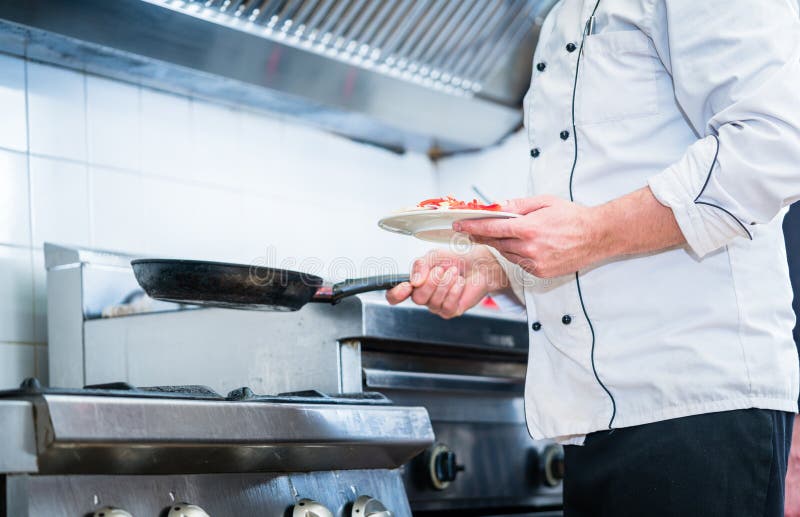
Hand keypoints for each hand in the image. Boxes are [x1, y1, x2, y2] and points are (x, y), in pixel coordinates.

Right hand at [385, 246, 507, 318]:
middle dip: (431, 282)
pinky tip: (459, 282)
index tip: (406, 286)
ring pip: (433, 302)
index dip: (396, 294)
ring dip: (445, 283)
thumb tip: (414, 281)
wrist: (477, 264)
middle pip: (417, 298)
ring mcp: (436, 305)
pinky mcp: (450, 311)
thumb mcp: (433, 256)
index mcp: (414, 283)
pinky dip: (454, 290)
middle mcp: (424, 296)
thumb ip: (420, 265)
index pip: (395, 296)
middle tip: (441, 270)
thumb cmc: (455, 260)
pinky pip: (447, 305)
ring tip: (454, 272)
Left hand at [454, 196, 608, 278]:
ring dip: (500, 245)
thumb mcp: (544, 202)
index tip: (459, 225)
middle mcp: (529, 248)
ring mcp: (534, 263)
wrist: (597, 236)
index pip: (491, 229)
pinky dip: (516, 254)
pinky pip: (519, 263)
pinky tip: (521, 246)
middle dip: (482, 236)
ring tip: (502, 235)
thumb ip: (518, 206)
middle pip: (496, 243)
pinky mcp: (540, 272)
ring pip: (506, 254)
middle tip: (472, 230)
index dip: (472, 227)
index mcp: (528, 228)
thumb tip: (497, 207)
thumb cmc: (572, 216)